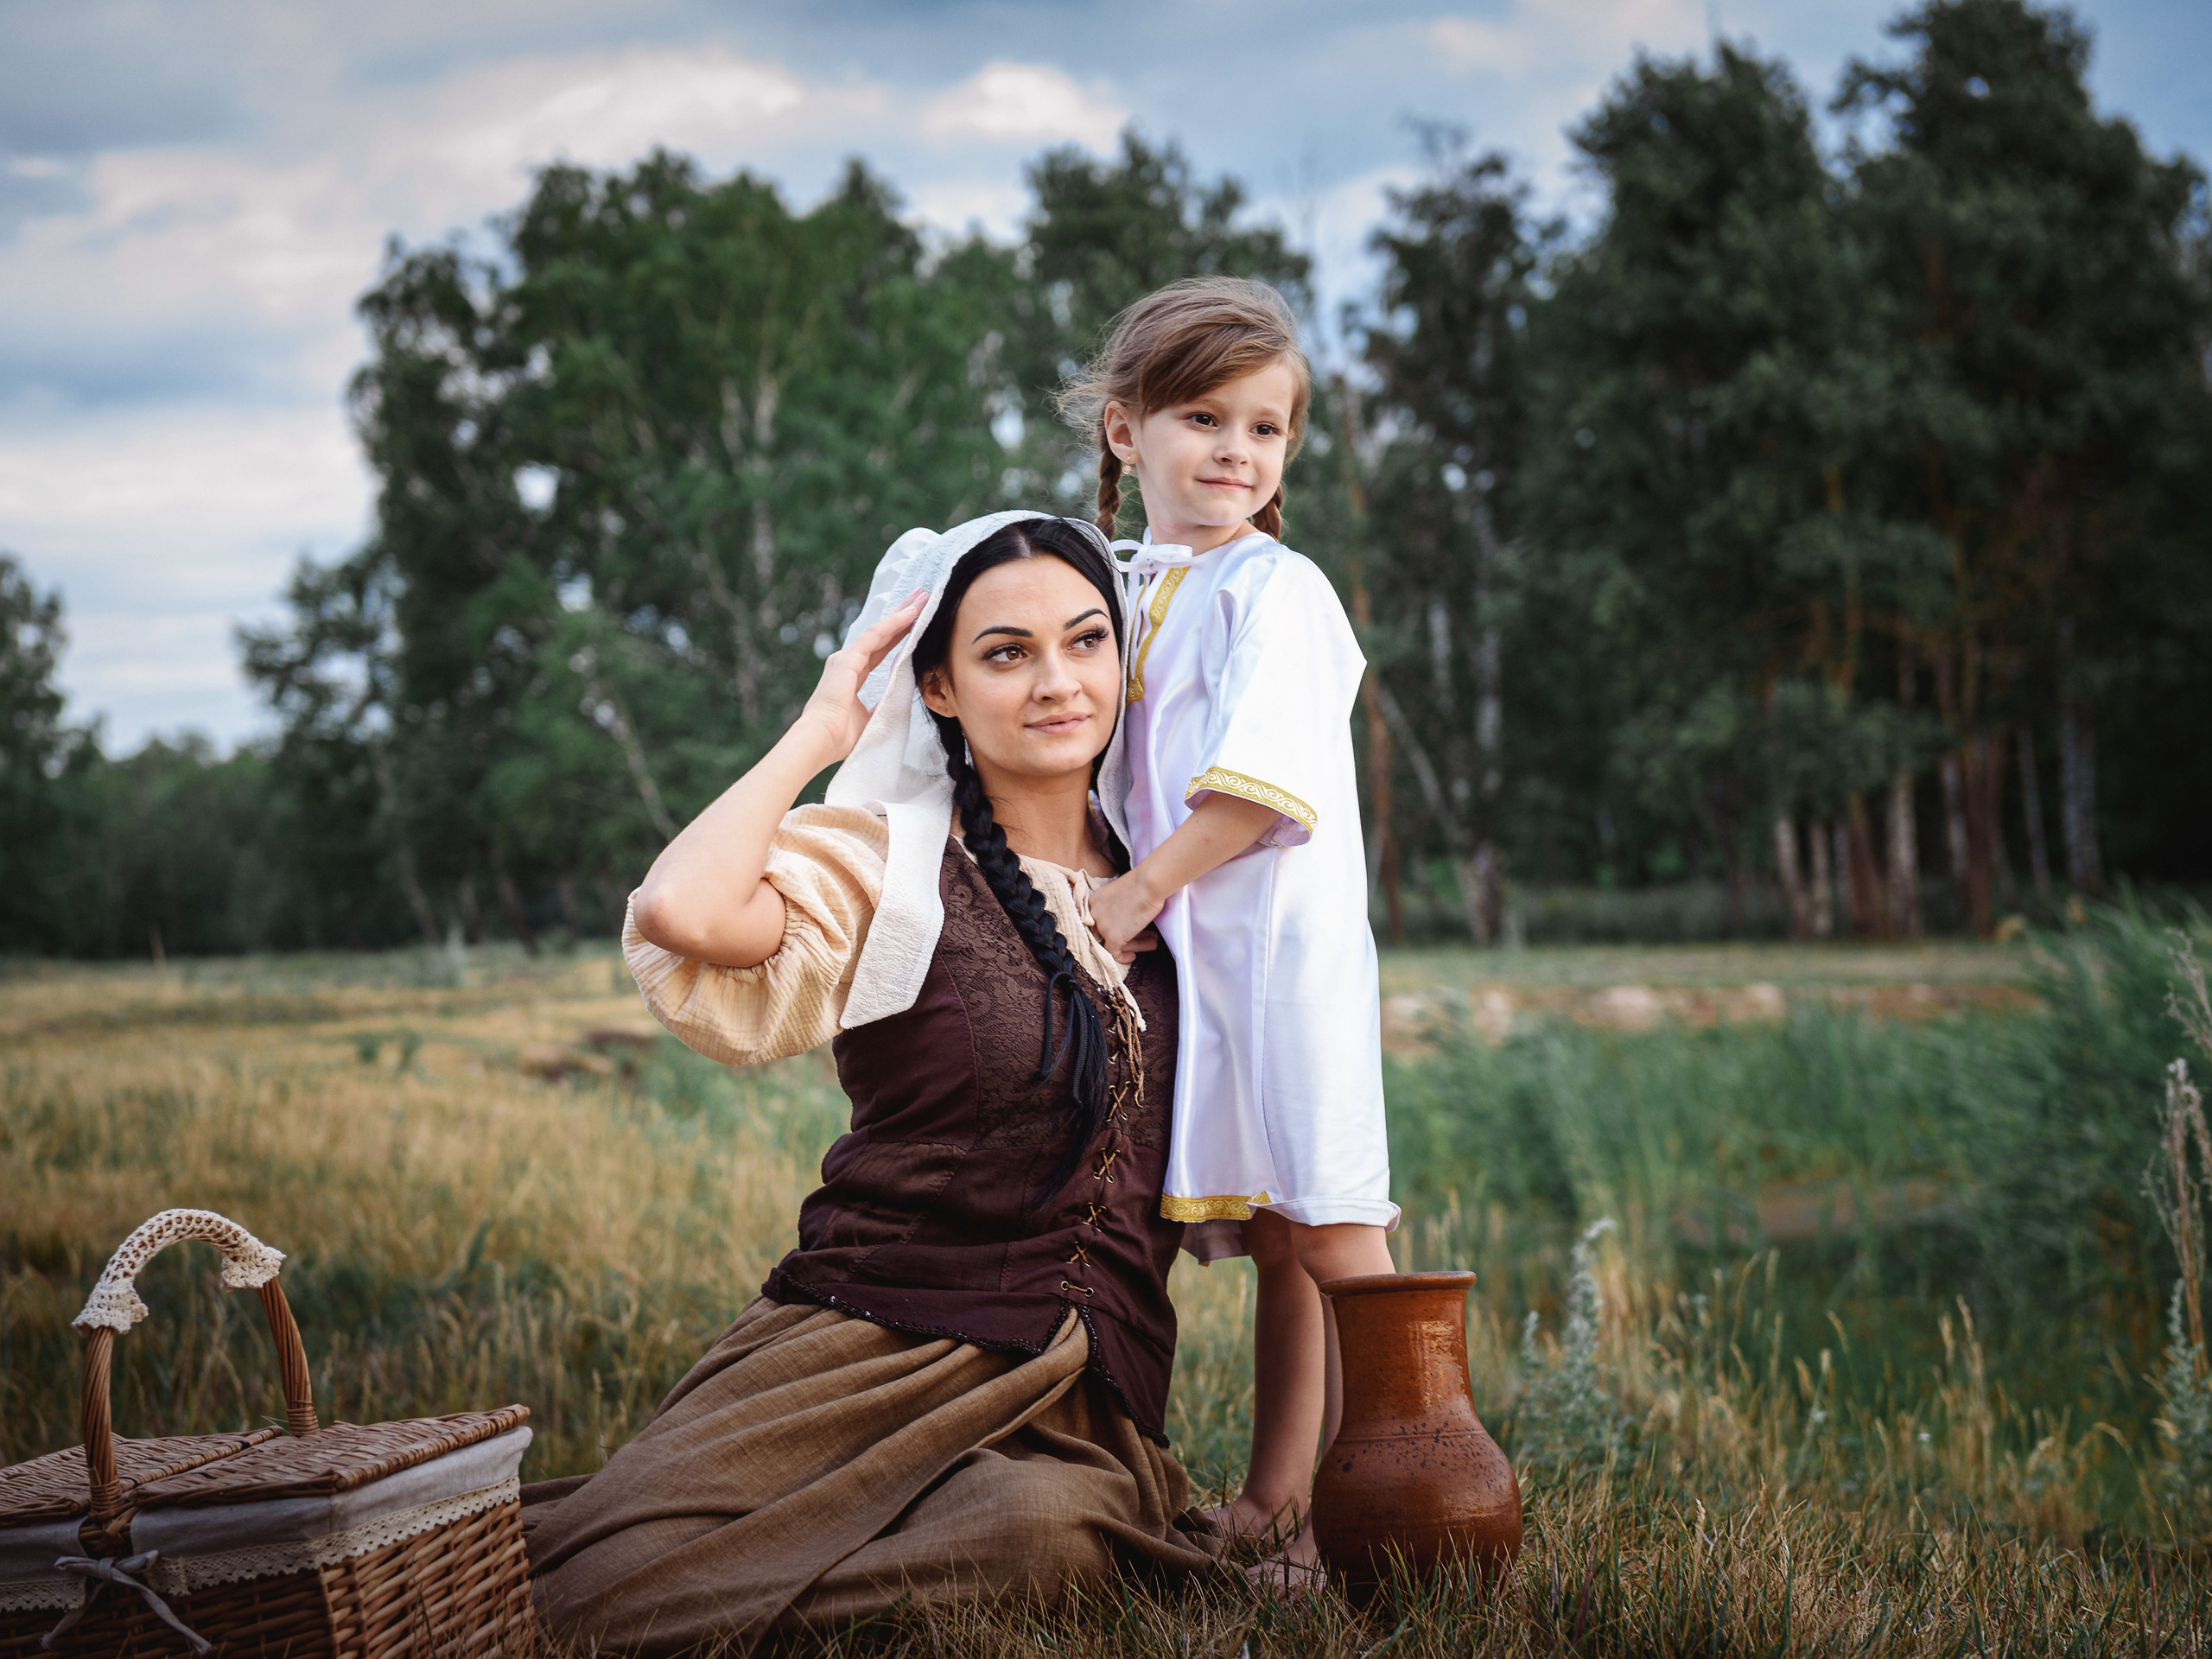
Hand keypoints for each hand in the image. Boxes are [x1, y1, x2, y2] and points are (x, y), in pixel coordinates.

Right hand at [792, 589, 927, 762]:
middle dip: (902, 615)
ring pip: (880, 630)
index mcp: (852, 676)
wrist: (822, 740)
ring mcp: (846, 659)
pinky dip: (894, 623)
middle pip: (882, 634)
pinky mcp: (847, 659)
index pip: (880, 650)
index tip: (916, 621)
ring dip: (902, 613)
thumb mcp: (872, 717)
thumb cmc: (843, 737)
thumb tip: (898, 697)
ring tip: (922, 596)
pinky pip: (875, 636)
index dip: (899, 635)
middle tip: (921, 597)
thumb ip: (884, 703)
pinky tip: (911, 613)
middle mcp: (847, 662)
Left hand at [1089, 872, 1164, 959]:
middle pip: (1108, 932)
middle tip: (1145, 935)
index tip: (1131, 929)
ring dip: (1134, 944)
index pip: (1102, 920)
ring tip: (1152, 942)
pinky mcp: (1113, 937)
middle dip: (1129, 935)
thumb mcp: (1123, 894)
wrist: (1149, 884)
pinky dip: (1124, 957)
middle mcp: (1094, 914)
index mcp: (1095, 901)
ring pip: (1113, 943)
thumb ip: (1118, 907)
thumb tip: (1127, 921)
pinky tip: (1133, 956)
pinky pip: (1115, 953)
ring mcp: (1102, 926)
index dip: (1118, 926)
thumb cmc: (1143, 883)